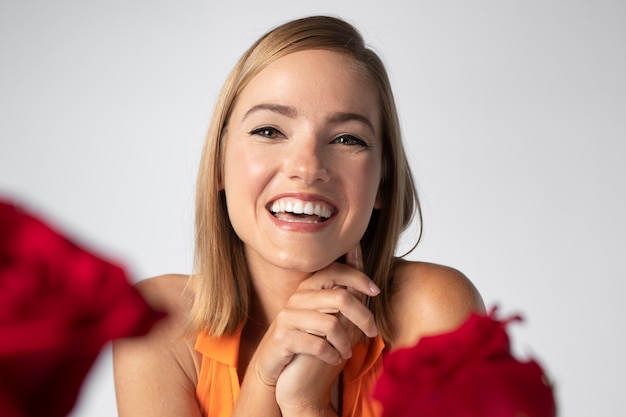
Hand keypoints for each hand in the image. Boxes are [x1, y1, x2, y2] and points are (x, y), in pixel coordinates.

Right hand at [271, 246, 378, 414]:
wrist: (274, 363)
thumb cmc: (305, 337)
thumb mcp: (322, 314)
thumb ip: (340, 295)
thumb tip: (361, 262)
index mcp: (307, 287)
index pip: (335, 270)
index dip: (358, 278)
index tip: (376, 291)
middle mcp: (296, 298)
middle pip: (341, 298)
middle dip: (363, 316)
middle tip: (372, 332)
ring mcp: (288, 317)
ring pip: (331, 324)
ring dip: (346, 342)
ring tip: (347, 352)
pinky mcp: (283, 337)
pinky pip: (318, 345)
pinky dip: (332, 355)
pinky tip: (335, 359)